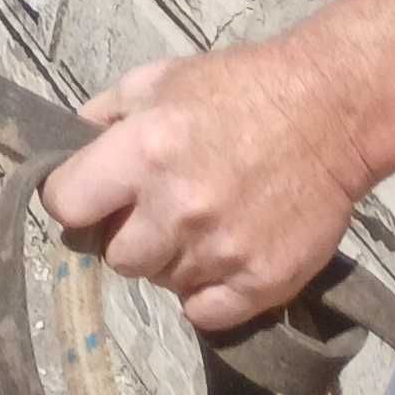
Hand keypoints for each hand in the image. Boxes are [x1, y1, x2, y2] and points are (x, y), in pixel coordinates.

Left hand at [41, 34, 370, 334]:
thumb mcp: (156, 80)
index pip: (66, 205)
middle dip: (125, 236)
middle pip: (115, 257)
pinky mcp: (262, 283)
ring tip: (196, 226)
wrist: (327, 114)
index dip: (72, 200)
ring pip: (161, 283)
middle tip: (151, 213)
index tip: (88, 198)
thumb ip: (104, 116)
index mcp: (142, 154)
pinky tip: (218, 259)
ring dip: (168, 260)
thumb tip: (69, 150)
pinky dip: (204, 293)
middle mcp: (176, 210)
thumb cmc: (236, 89)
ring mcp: (221, 252)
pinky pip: (205, 314)